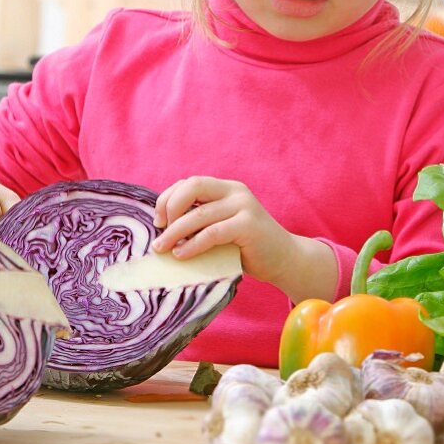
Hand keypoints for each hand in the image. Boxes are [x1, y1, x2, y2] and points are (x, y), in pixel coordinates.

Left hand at [151, 176, 336, 300]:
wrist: (285, 260)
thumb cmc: (247, 249)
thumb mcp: (221, 229)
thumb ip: (201, 222)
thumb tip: (161, 230)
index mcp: (226, 188)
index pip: (188, 183)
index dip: (167, 199)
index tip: (158, 222)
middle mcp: (235, 191)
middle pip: (191, 187)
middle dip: (169, 208)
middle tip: (160, 232)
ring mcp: (244, 206)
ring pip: (198, 214)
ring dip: (174, 233)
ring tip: (162, 249)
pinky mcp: (248, 225)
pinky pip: (211, 233)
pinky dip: (192, 245)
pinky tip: (181, 255)